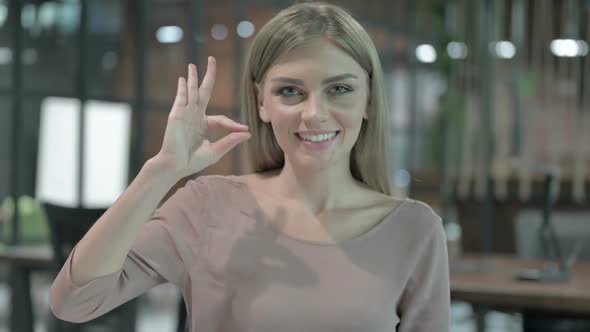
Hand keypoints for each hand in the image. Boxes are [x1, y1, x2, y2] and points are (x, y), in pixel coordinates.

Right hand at [154, 57, 250, 177]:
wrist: (175, 166)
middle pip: (204, 91)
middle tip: (212, 59)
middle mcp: (194, 116)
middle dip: (209, 76)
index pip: (222, 119)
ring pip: (192, 92)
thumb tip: (248, 133)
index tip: (245, 129)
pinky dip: (183, 88)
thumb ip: (230, 141)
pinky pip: (181, 98)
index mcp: (204, 125)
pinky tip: (184, 79)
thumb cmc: (193, 161)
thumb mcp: (216, 151)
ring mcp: (185, 114)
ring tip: (194, 65)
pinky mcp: (176, 115)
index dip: (233, 124)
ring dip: (194, 78)